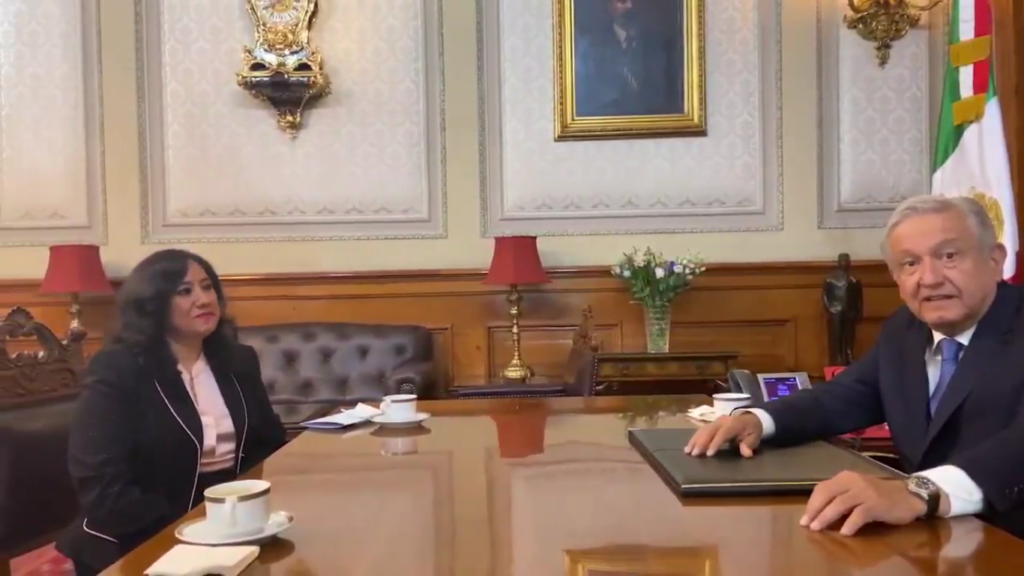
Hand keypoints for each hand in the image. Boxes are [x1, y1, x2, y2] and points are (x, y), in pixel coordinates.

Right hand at [684, 412, 763, 457]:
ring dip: (694, 441)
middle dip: (701, 442)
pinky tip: (688, 446)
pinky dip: (694, 438)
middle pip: (709, 431)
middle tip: (694, 454)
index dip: (715, 443)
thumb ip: (749, 445)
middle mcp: (721, 421)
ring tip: (687, 451)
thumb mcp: (755, 437)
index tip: (709, 454)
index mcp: (733, 424)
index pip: (722, 433)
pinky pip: (700, 430)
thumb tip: (746, 453)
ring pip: (702, 430)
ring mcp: (715, 422)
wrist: (749, 417)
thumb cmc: (751, 430)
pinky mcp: (711, 424)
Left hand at [801, 471, 927, 535]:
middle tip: (807, 524)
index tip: (805, 517)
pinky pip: (858, 515)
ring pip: (839, 504)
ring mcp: (865, 492)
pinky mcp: (876, 504)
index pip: (822, 488)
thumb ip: (841, 495)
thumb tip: (820, 510)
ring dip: (826, 518)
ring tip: (817, 529)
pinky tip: (844, 533)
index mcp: (846, 477)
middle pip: (827, 494)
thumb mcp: (858, 489)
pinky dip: (849, 525)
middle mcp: (853, 481)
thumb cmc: (881, 494)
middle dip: (814, 510)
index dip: (812, 503)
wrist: (910, 496)